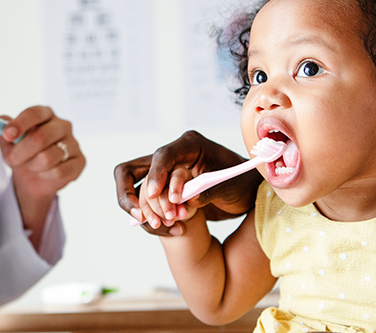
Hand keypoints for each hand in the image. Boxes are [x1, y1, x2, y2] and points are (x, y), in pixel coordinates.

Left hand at [0, 106, 83, 248]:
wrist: (33, 178)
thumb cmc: (22, 154)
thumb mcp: (8, 142)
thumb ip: (3, 130)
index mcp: (46, 114)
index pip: (35, 113)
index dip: (20, 123)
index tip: (7, 135)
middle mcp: (63, 125)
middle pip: (41, 137)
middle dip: (21, 152)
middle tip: (12, 159)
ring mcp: (74, 143)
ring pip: (48, 158)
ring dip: (32, 166)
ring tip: (31, 166)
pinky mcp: (80, 161)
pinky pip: (59, 171)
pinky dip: (46, 175)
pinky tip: (45, 173)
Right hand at [113, 131, 259, 235]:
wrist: (245, 194)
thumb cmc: (241, 183)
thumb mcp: (230, 187)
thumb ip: (209, 191)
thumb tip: (188, 199)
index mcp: (189, 145)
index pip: (163, 155)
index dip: (155, 174)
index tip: (154, 194)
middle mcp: (172, 158)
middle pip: (131, 171)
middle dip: (132, 195)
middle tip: (143, 217)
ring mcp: (164, 175)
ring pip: (135, 191)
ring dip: (147, 211)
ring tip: (169, 224)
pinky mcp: (162, 192)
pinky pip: (146, 206)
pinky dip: (154, 220)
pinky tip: (175, 230)